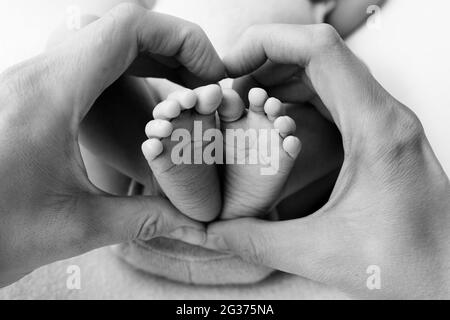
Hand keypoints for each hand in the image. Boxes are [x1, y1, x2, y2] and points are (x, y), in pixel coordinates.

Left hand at [0, 3, 224, 286]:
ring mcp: (31, 83)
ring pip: (101, 44)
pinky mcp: (30, 98)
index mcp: (51, 94)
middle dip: (174, 50)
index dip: (181, 39)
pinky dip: (125, 75)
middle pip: (119, 29)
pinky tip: (142, 105)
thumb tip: (189, 217)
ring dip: (150, 61)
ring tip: (183, 94)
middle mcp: (38, 76)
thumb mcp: (74, 227)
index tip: (210, 72)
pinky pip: (85, 66)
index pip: (126, 28)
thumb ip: (143, 218)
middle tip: (204, 86)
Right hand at [204, 24, 449, 298]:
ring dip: (282, 76)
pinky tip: (276, 118)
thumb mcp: (322, 254)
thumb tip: (213, 231)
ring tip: (246, 99)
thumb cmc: (410, 265)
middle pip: (320, 53)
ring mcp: (383, 123)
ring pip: (328, 72)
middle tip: (230, 87)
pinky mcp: (379, 136)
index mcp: (376, 129)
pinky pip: (334, 96)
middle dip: (267, 60)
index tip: (230, 65)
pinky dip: (299, 96)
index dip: (268, 42)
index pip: (320, 50)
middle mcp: (383, 115)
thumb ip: (258, 241)